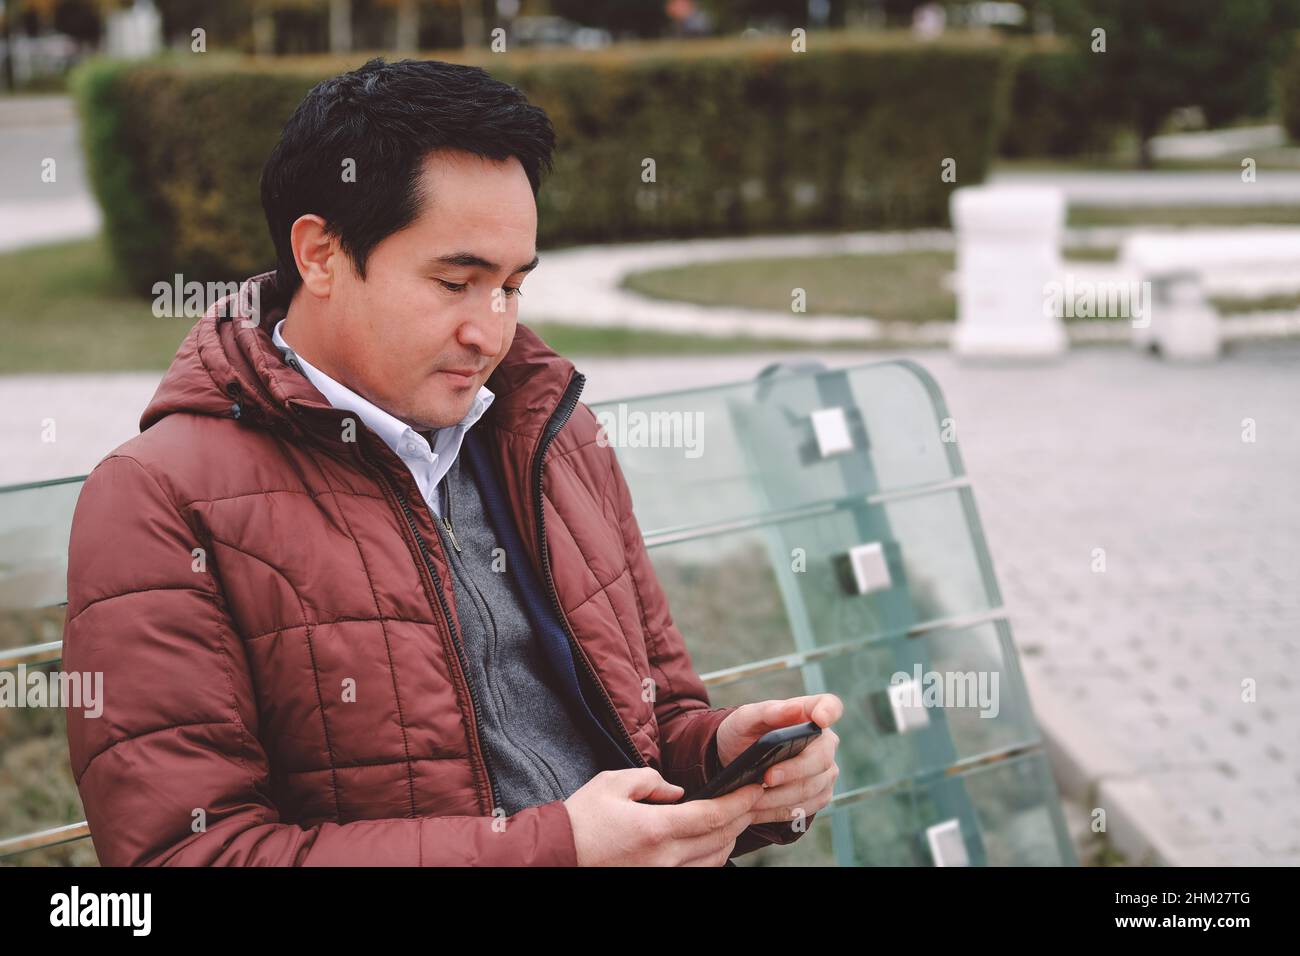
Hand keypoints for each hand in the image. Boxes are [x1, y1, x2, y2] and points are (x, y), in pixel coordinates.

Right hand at [563, 767, 763, 865]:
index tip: (755, 785)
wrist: (556, 857)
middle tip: (753, 796)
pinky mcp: (657, 881)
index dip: (740, 801)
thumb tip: (677, 791)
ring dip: (730, 837)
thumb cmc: (581, 819)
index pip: (714, 816)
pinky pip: (697, 872)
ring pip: (714, 860)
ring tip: (734, 816)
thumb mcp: (612, 783)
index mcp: (656, 828)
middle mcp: (665, 858)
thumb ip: (651, 780)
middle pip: (721, 839)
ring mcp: (663, 875)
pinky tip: (711, 841)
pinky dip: (712, 855)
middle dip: (742, 816)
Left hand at [714, 694, 841, 831]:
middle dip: (793, 770)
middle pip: (820, 759)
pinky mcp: (820, 795)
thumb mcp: (744, 719)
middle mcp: (825, 742)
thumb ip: (767, 711)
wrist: (735, 761)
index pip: (830, 706)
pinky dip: (778, 809)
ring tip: (752, 799)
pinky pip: (805, 807)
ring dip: (779, 796)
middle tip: (766, 777)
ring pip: (811, 788)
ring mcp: (826, 770)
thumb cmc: (743, 733)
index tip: (820, 719)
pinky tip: (758, 809)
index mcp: (809, 713)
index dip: (829, 712)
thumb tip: (793, 708)